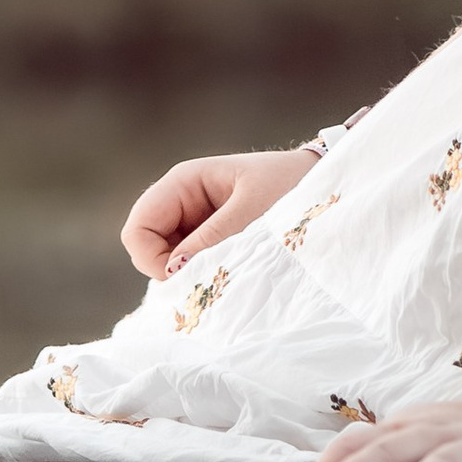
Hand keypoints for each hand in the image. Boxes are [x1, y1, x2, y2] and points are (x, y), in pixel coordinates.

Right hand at [124, 145, 323, 281]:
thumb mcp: (254, 212)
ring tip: (225, 274)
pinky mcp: (208, 239)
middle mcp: (181, 201)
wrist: (322, 182)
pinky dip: (200, 275)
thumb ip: (214, 238)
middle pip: (146, 247)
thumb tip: (175, 268)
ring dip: (187, 275)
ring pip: (165, 260)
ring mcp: (192, 221)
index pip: (139, 227)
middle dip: (168, 270)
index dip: (151, 259)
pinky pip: (188, 264)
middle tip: (207, 280)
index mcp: (184, 181)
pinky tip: (227, 275)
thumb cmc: (290, 185)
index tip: (186, 277)